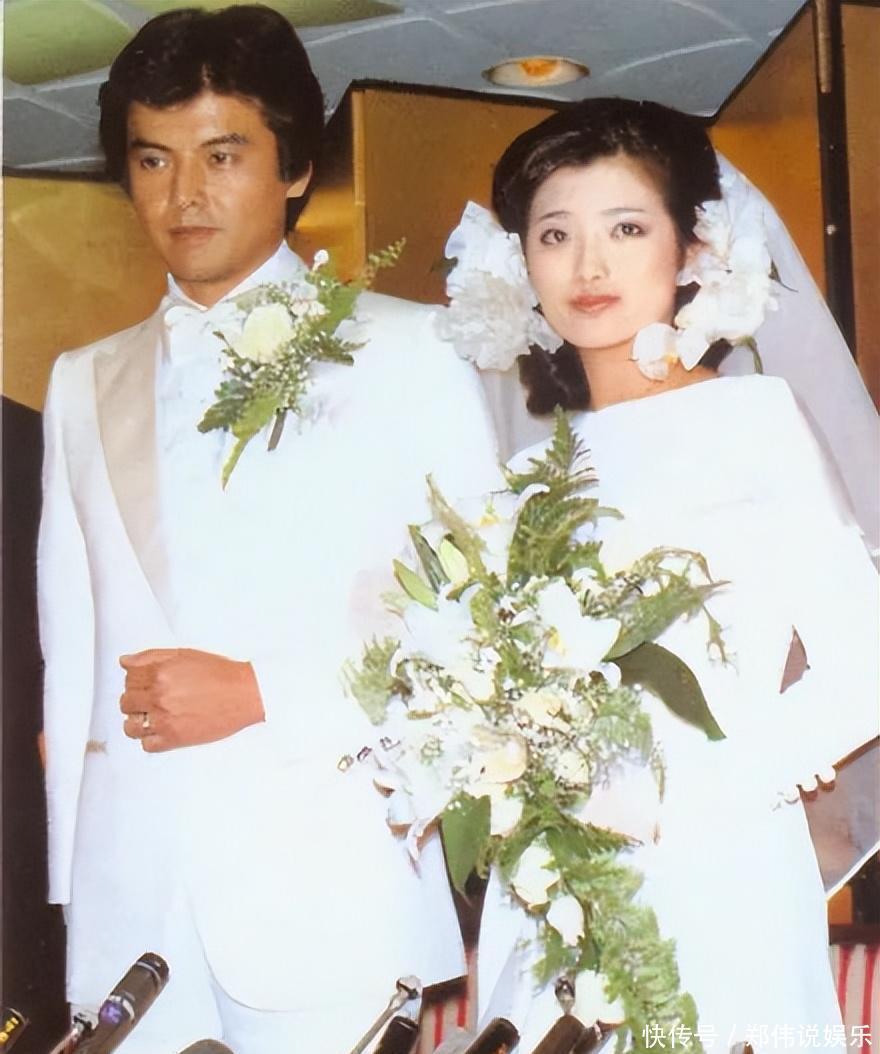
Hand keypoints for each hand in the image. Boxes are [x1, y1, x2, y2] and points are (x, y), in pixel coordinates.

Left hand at [119, 648, 263, 752]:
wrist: (244, 694)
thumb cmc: (219, 673)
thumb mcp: (184, 655)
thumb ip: (151, 656)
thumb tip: (125, 662)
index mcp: (160, 673)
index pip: (129, 678)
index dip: (135, 680)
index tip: (144, 682)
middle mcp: (158, 696)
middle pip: (126, 702)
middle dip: (135, 699)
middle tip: (150, 698)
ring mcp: (164, 719)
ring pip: (131, 726)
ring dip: (137, 720)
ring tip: (151, 716)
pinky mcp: (174, 739)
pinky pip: (147, 744)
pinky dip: (150, 738)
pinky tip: (161, 729)